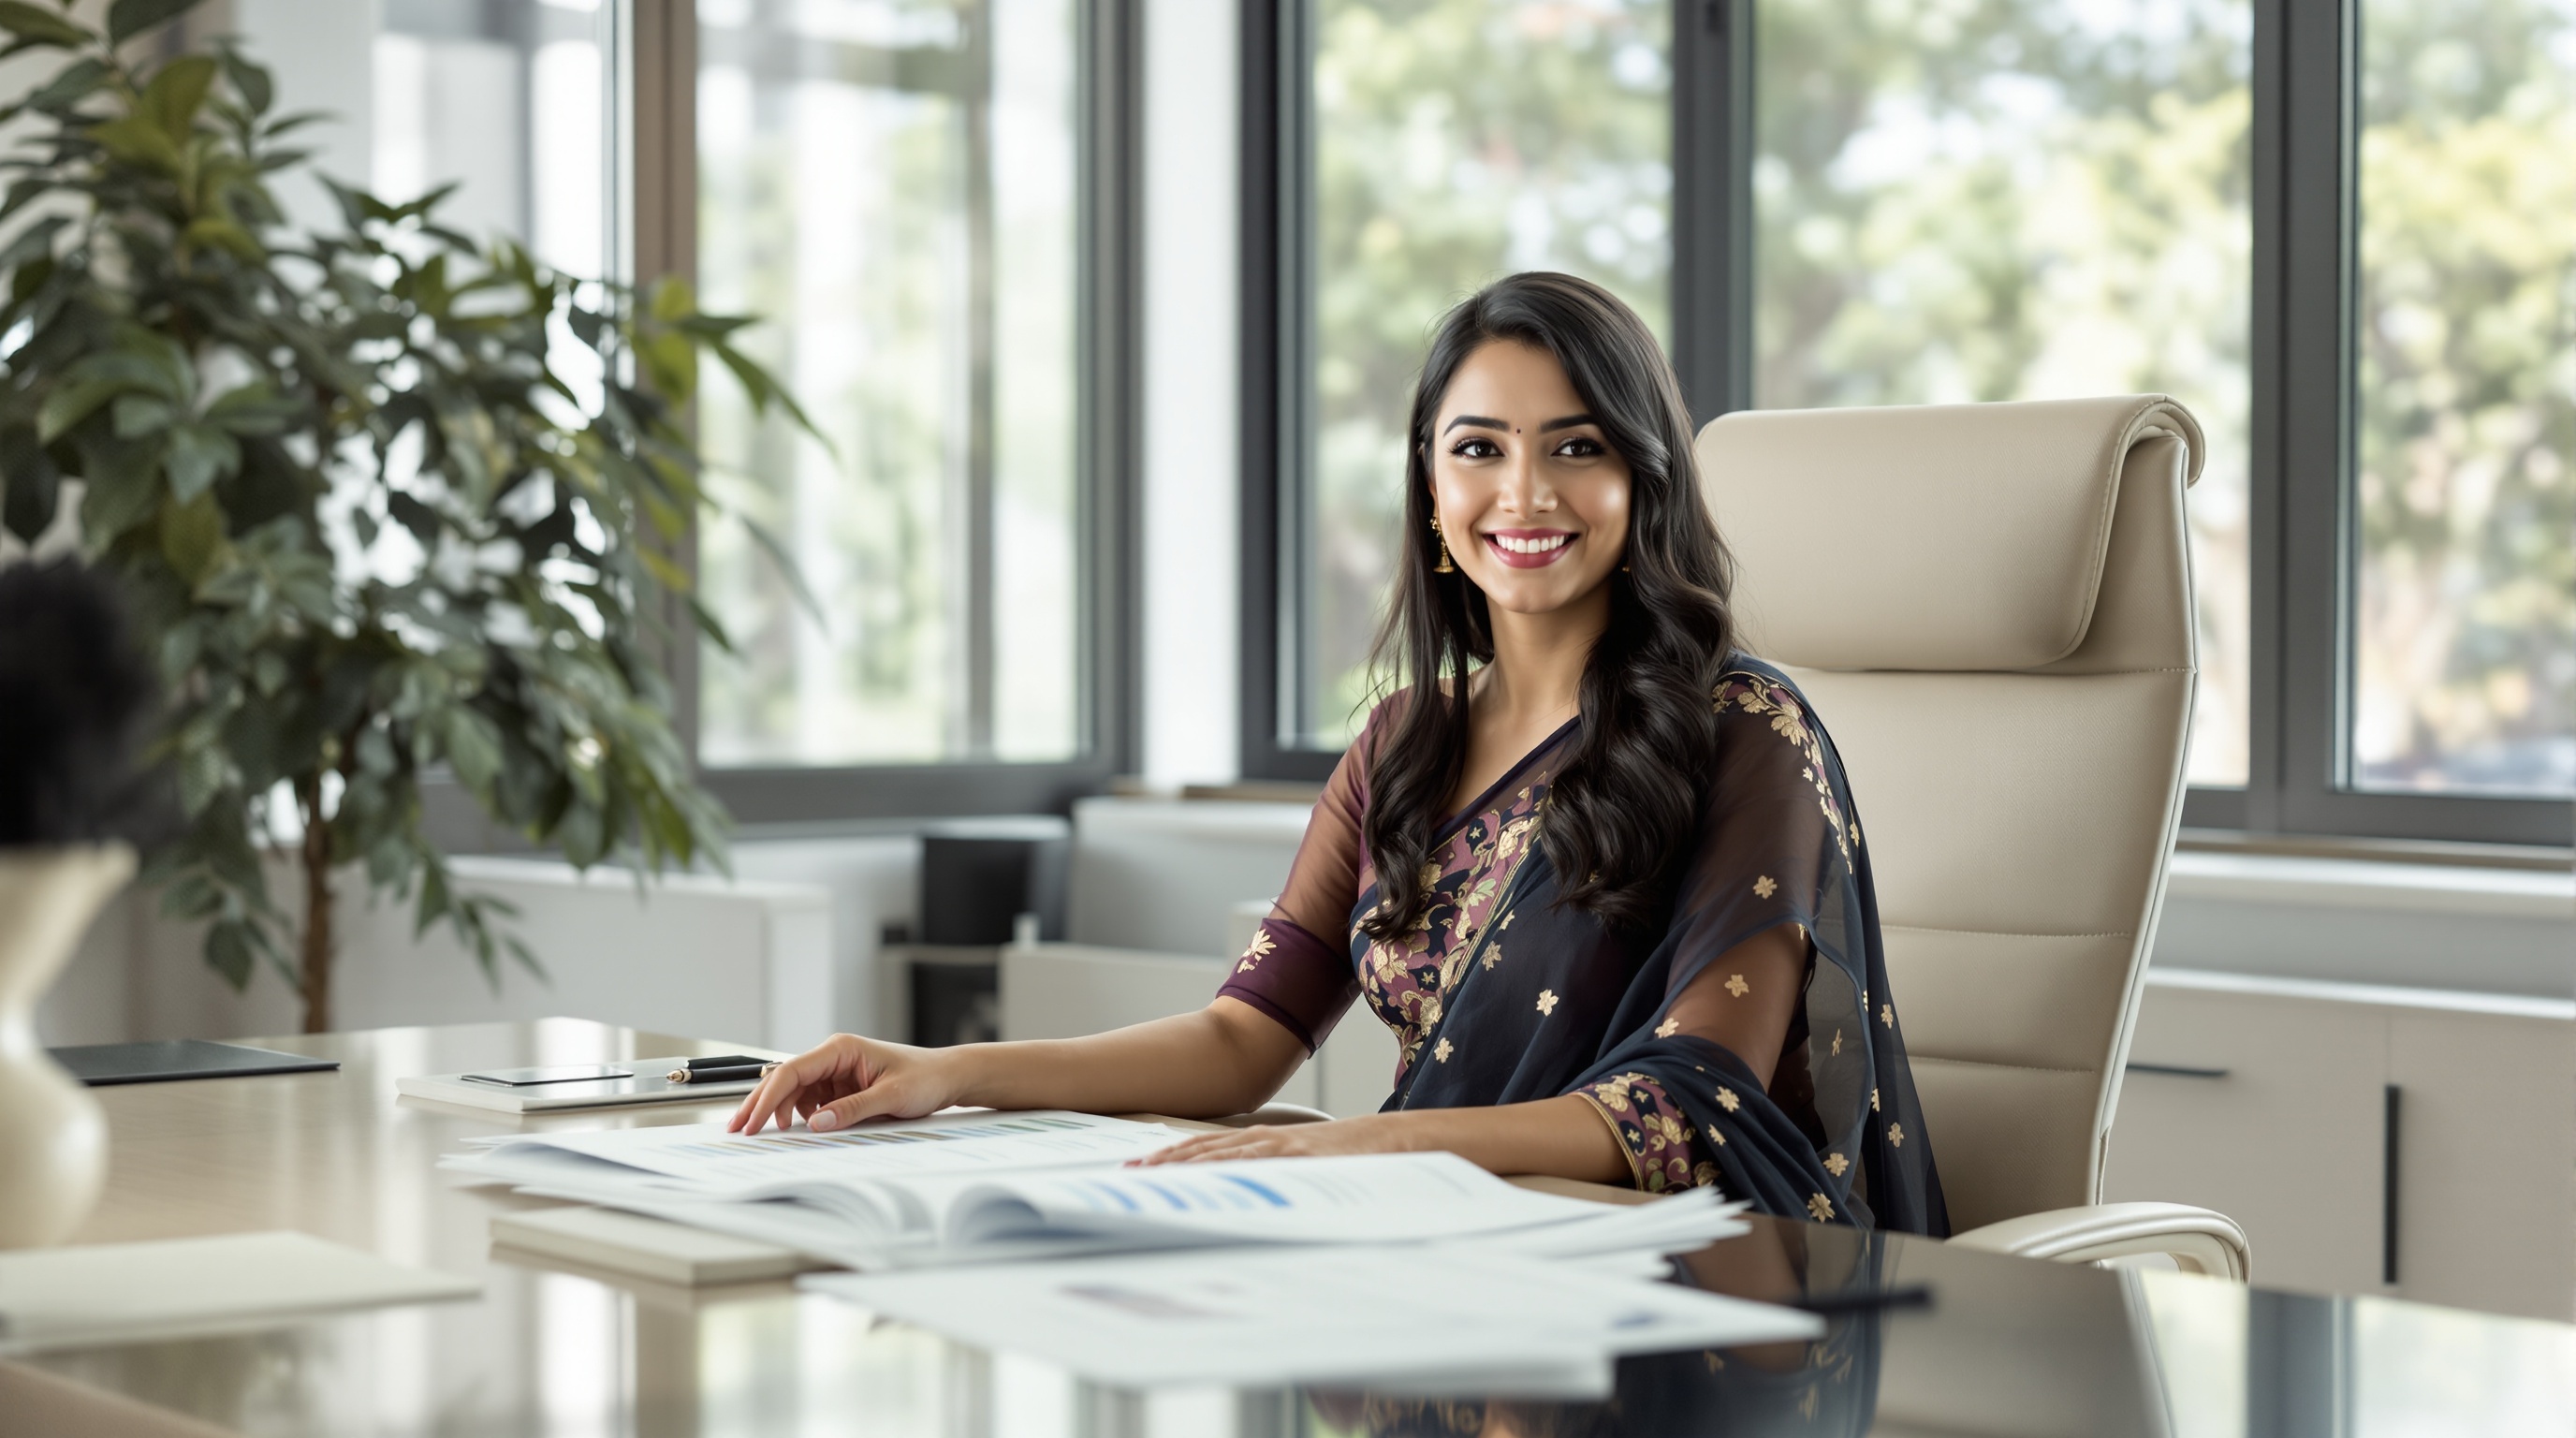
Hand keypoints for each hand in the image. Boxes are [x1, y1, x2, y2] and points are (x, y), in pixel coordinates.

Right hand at [726, 1033, 968, 1133]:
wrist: (948, 1077)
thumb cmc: (925, 1077)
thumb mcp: (891, 1097)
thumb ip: (853, 1109)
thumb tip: (816, 1123)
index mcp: (841, 1049)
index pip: (792, 1071)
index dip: (767, 1098)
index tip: (752, 1122)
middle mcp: (834, 1056)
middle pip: (785, 1080)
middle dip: (760, 1104)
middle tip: (738, 1129)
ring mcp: (836, 1072)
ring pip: (794, 1091)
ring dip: (778, 1111)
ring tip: (761, 1133)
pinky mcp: (841, 1087)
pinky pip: (811, 1101)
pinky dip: (798, 1115)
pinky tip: (792, 1129)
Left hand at [1129, 1113, 1412, 1165]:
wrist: (1388, 1140)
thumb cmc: (1345, 1155)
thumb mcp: (1301, 1162)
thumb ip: (1272, 1171)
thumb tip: (1242, 1193)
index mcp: (1261, 1140)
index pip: (1204, 1147)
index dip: (1169, 1156)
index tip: (1137, 1167)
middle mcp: (1263, 1140)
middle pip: (1202, 1150)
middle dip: (1162, 1162)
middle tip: (1126, 1175)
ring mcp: (1278, 1148)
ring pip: (1219, 1157)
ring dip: (1182, 1167)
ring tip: (1148, 1176)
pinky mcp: (1297, 1159)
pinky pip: (1254, 1167)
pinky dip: (1225, 1173)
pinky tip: (1202, 1182)